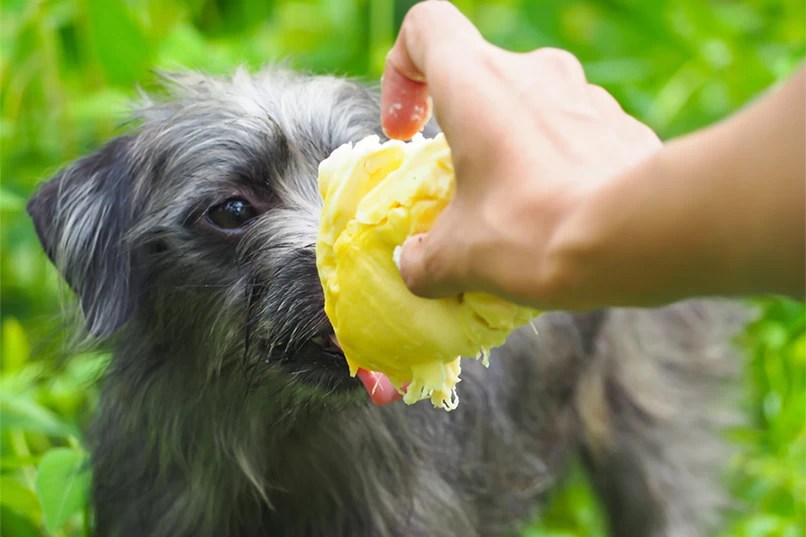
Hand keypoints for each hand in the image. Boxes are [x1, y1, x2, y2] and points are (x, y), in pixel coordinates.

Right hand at [381, 2, 660, 308]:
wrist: (639, 238)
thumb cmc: (532, 230)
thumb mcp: (460, 256)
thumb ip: (425, 259)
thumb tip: (415, 267)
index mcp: (476, 81)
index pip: (424, 27)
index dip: (402, 72)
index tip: (407, 132)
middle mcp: (534, 70)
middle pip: (481, 79)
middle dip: (465, 133)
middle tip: (464, 191)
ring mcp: (587, 93)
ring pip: (533, 108)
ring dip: (514, 151)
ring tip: (517, 213)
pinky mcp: (624, 125)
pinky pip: (576, 135)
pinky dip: (559, 166)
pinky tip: (564, 217)